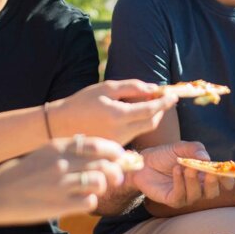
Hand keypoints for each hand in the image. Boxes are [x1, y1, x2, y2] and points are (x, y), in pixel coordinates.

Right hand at [0, 135, 124, 223]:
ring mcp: (61, 184)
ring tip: (97, 190)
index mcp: (59, 146)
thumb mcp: (44, 152)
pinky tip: (82, 201)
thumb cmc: (21, 173)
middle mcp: (62, 162)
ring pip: (100, 181)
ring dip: (103, 186)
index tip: (119, 158)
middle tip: (116, 177)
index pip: (99, 145)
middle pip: (104, 164)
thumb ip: (67, 149)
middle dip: (116, 171)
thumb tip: (95, 149)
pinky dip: (90, 202)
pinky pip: (89, 202)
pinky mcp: (59, 204)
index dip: (114, 152)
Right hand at [50, 80, 177, 144]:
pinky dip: (140, 122)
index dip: (165, 102)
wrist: (61, 125)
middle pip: (152, 122)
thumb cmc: (82, 102)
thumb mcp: (106, 88)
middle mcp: (121, 132)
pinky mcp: (116, 146)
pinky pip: (135, 133)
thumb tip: (154, 89)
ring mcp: (119, 141)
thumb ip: (131, 87)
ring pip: (144, 128)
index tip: (173, 94)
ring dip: (151, 115)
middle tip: (164, 96)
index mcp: (118, 116)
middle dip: (161, 109)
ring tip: (147, 101)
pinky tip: (134, 111)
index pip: (151, 110)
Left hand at [133, 141, 234, 207]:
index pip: (222, 182)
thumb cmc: (166, 155)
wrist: (144, 161)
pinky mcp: (172, 200)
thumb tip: (206, 158)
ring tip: (185, 166)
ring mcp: (186, 195)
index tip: (228, 172)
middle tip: (210, 172)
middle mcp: (198, 188)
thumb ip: (195, 149)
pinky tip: (176, 170)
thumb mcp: (182, 147)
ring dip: (193, 180)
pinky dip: (180, 183)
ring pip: (197, 195)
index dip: (228, 179)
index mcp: (205, 175)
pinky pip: (180, 196)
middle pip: (213, 193)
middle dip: (213, 183)